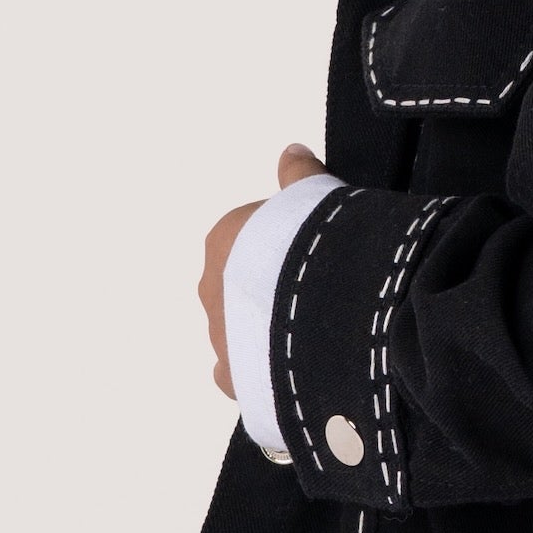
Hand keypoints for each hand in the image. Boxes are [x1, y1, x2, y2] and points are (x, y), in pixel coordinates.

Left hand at [200, 145, 325, 399]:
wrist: (321, 307)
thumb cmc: (315, 243)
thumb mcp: (314, 194)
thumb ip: (300, 175)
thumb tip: (292, 152)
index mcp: (223, 241)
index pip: (254, 238)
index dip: (292, 243)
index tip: (320, 249)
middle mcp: (211, 288)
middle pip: (242, 286)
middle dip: (273, 290)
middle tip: (321, 292)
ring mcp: (219, 337)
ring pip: (240, 332)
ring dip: (268, 334)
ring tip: (314, 334)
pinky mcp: (235, 380)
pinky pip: (242, 376)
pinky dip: (261, 376)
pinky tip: (290, 373)